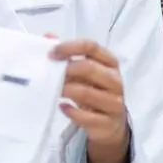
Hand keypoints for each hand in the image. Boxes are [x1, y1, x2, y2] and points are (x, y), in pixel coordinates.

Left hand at [50, 39, 130, 162]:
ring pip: (87, 93)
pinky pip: (87, 117)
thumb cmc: (95, 92)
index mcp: (110, 63)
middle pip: (89, 68)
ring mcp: (114, 102)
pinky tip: (62, 107)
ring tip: (54, 91)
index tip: (51, 54)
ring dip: (66, 90)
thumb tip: (48, 37)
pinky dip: (71, 111)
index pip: (91, 47)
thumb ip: (68, 56)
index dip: (70, 47)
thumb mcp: (85, 74)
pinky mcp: (108, 122)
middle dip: (67, 70)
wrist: (111, 125)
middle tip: (50, 75)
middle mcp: (115, 81)